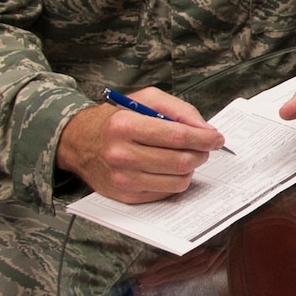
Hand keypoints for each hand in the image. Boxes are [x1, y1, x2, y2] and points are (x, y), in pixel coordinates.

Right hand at [57, 87, 222, 202]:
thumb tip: (206, 130)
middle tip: (204, 147)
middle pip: (180, 161)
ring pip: (178, 181)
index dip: (204, 138)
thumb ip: (179, 110)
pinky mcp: (125, 196)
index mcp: (125, 126)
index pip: (177, 137)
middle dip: (201, 153)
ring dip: (190, 168)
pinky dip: (175, 180)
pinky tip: (168, 168)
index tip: (217, 138)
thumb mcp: (145, 100)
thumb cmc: (116, 118)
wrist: (79, 142)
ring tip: (185, 156)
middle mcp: (120, 154)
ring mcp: (122, 178)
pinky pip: (166, 192)